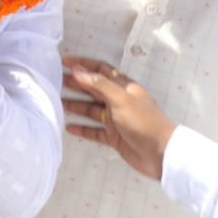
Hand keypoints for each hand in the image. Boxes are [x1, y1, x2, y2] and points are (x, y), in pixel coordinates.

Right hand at [62, 57, 177, 180]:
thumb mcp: (122, 99)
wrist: (163, 154)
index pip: (101, 71)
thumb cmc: (144, 123)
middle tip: (54, 81)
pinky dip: (81, 129)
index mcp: (123, 88)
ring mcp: (115, 120)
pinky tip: (68, 128)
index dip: (83, 65)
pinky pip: (93, 131)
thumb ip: (99, 84)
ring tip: (56, 103)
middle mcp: (118, 102)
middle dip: (75, 84)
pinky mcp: (113, 137)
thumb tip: (78, 70)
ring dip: (75, 106)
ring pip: (90, 110)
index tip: (64, 62)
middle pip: (93, 89)